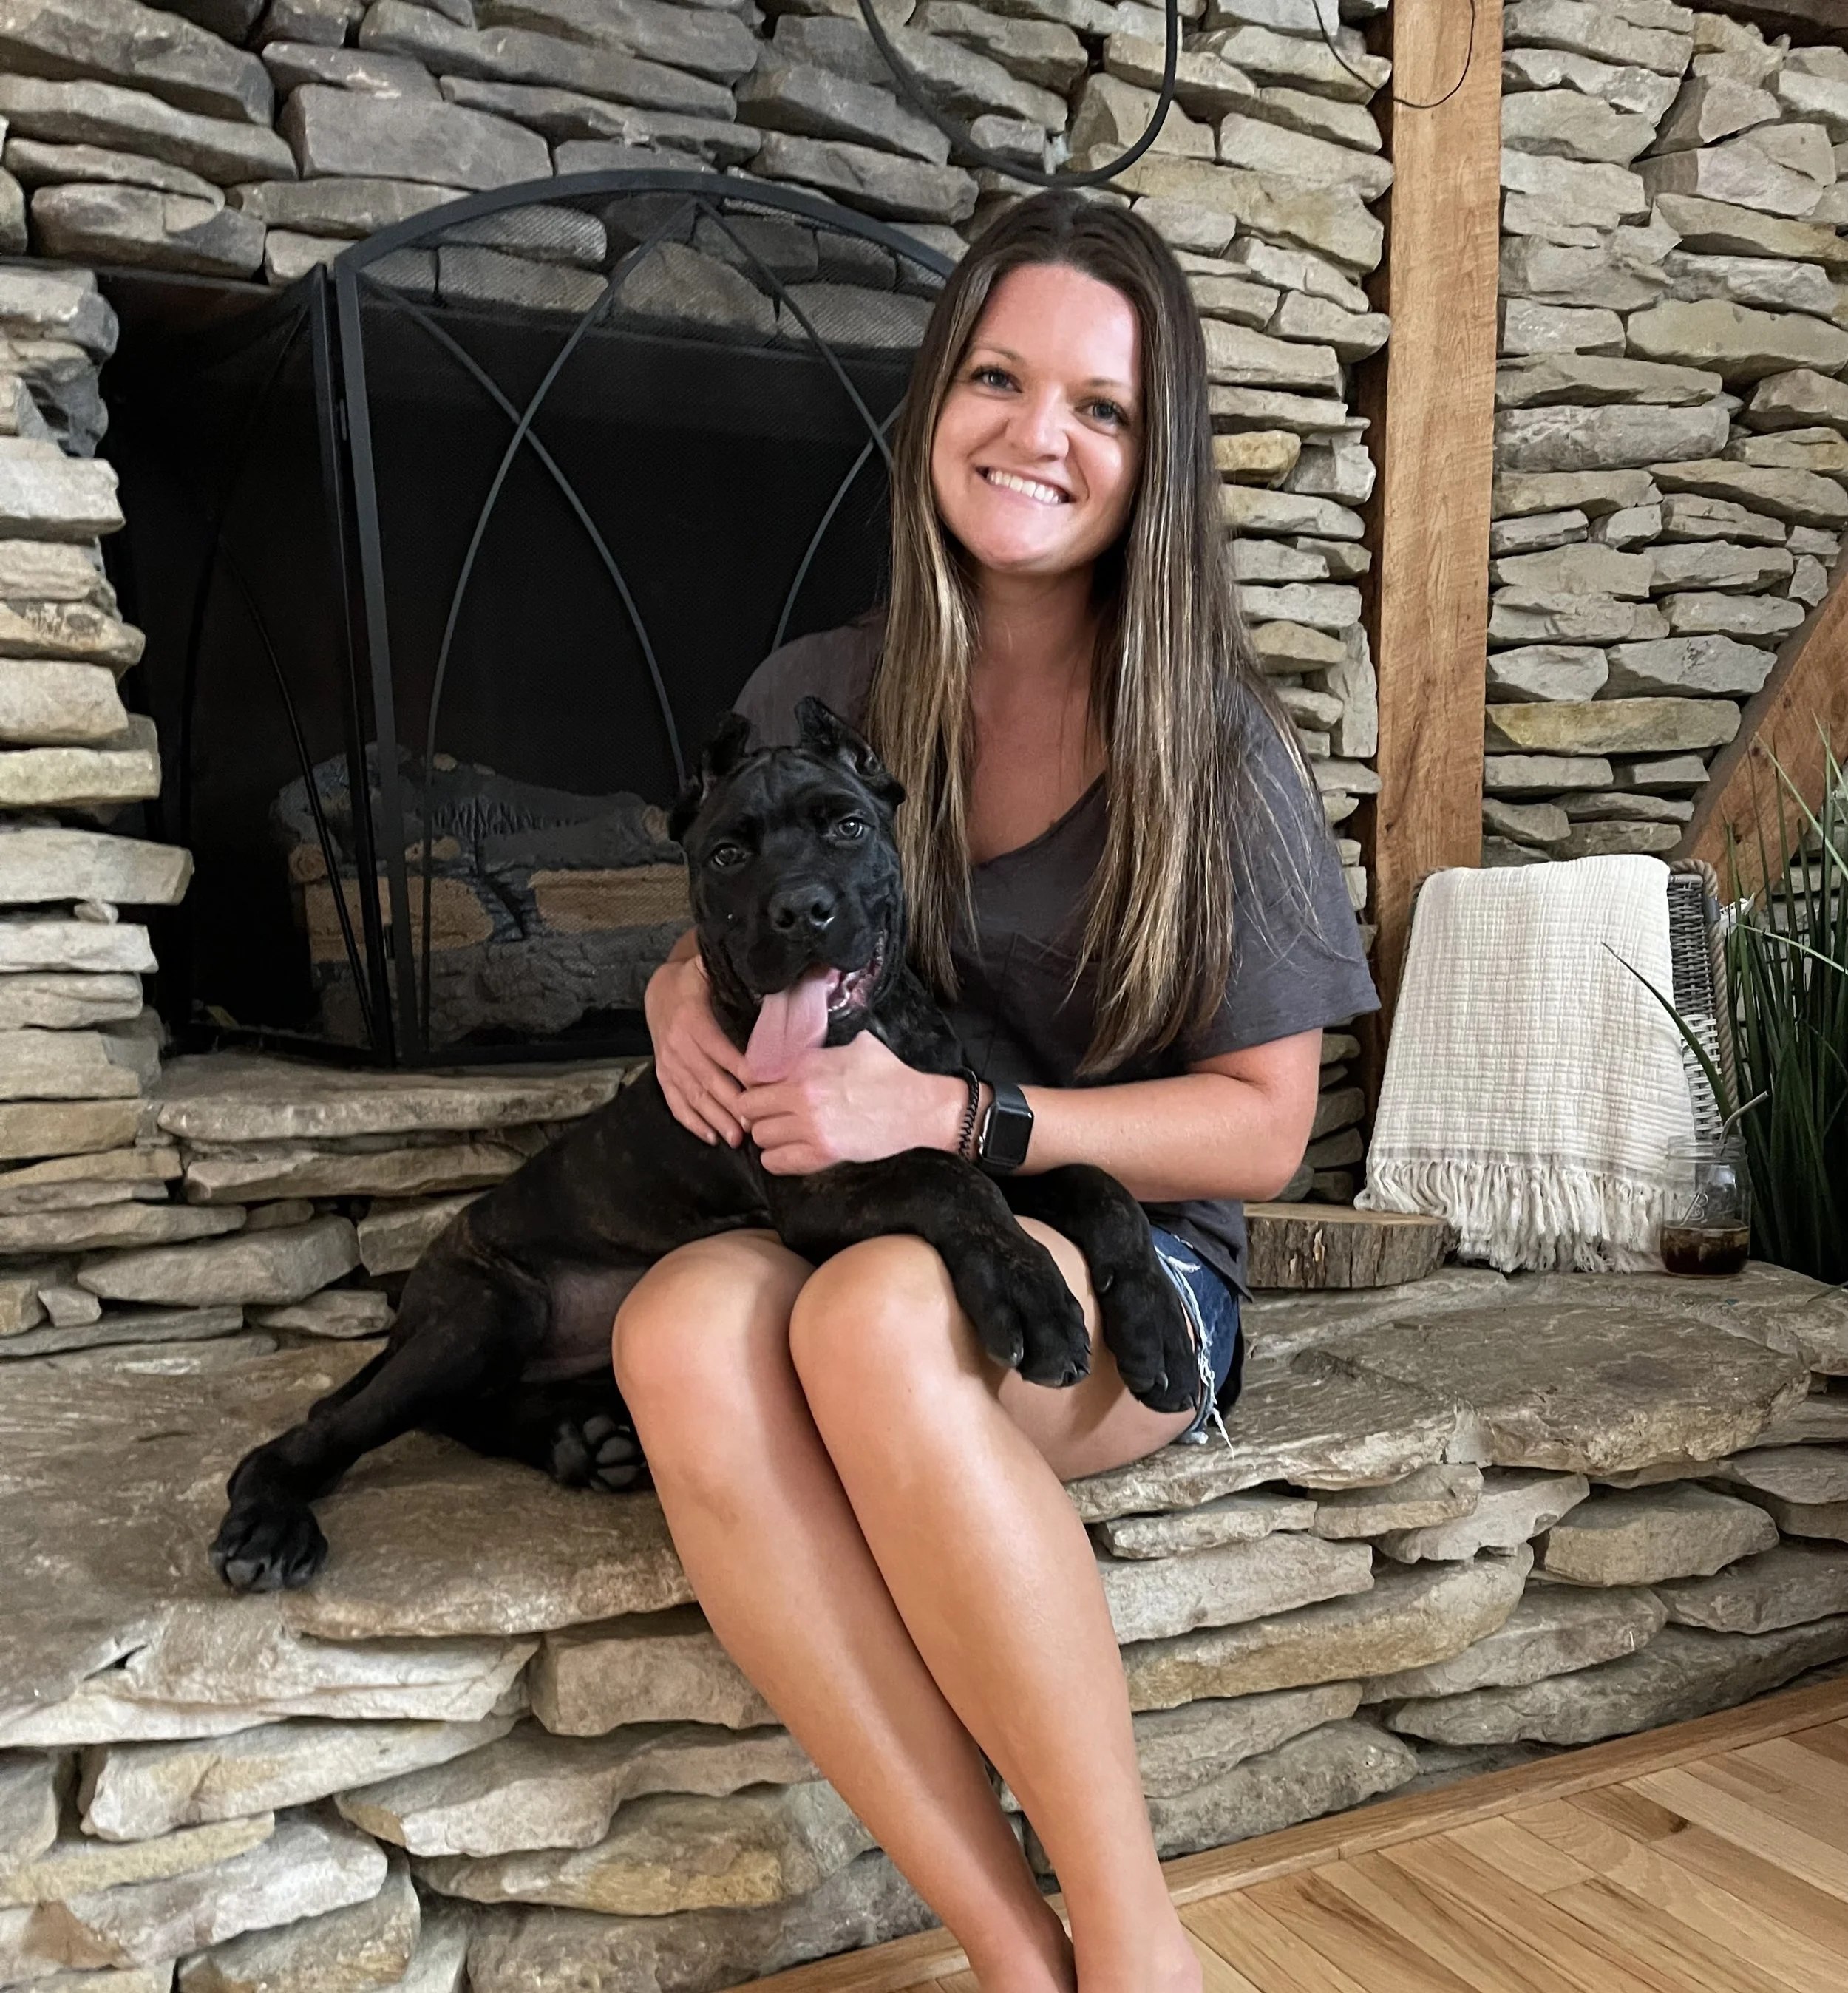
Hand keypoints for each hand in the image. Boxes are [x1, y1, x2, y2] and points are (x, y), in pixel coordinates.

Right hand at [645, 952, 749, 1145]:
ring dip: (714, 1119)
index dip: (741, 1069)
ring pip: (693, 1096)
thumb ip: (730, 974)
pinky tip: (709, 1136)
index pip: (719, 1049)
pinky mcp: (663, 1075)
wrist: (658, 991)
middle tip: (753, 1124)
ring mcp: (668, 1063)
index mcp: (692, 1020)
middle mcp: (677, 1045)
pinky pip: (675, 1102)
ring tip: (736, 1138)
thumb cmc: (692, 982)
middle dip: (730, 1104)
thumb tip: (761, 972)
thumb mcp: (706, 970)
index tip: (762, 1086)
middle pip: (707, 1079)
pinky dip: (691, 1121)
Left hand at [740, 1033, 965, 1175]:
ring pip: (760, 1136)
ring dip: (767, 1136)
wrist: (918, 1108)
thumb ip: (825, 1047)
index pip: (752, 1074)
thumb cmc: (890, 1075)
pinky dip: (776, 1158)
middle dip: (755, 1111)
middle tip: (769, 1114)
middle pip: (749, 1107)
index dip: (753, 1083)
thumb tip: (808, 1040)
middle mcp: (802, 1094)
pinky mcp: (822, 1153)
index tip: (761, 1089)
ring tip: (782, 1133)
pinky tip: (787, 1151)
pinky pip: (776, 1161)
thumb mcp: (857, 1044)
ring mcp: (811, 1126)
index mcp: (807, 1064)